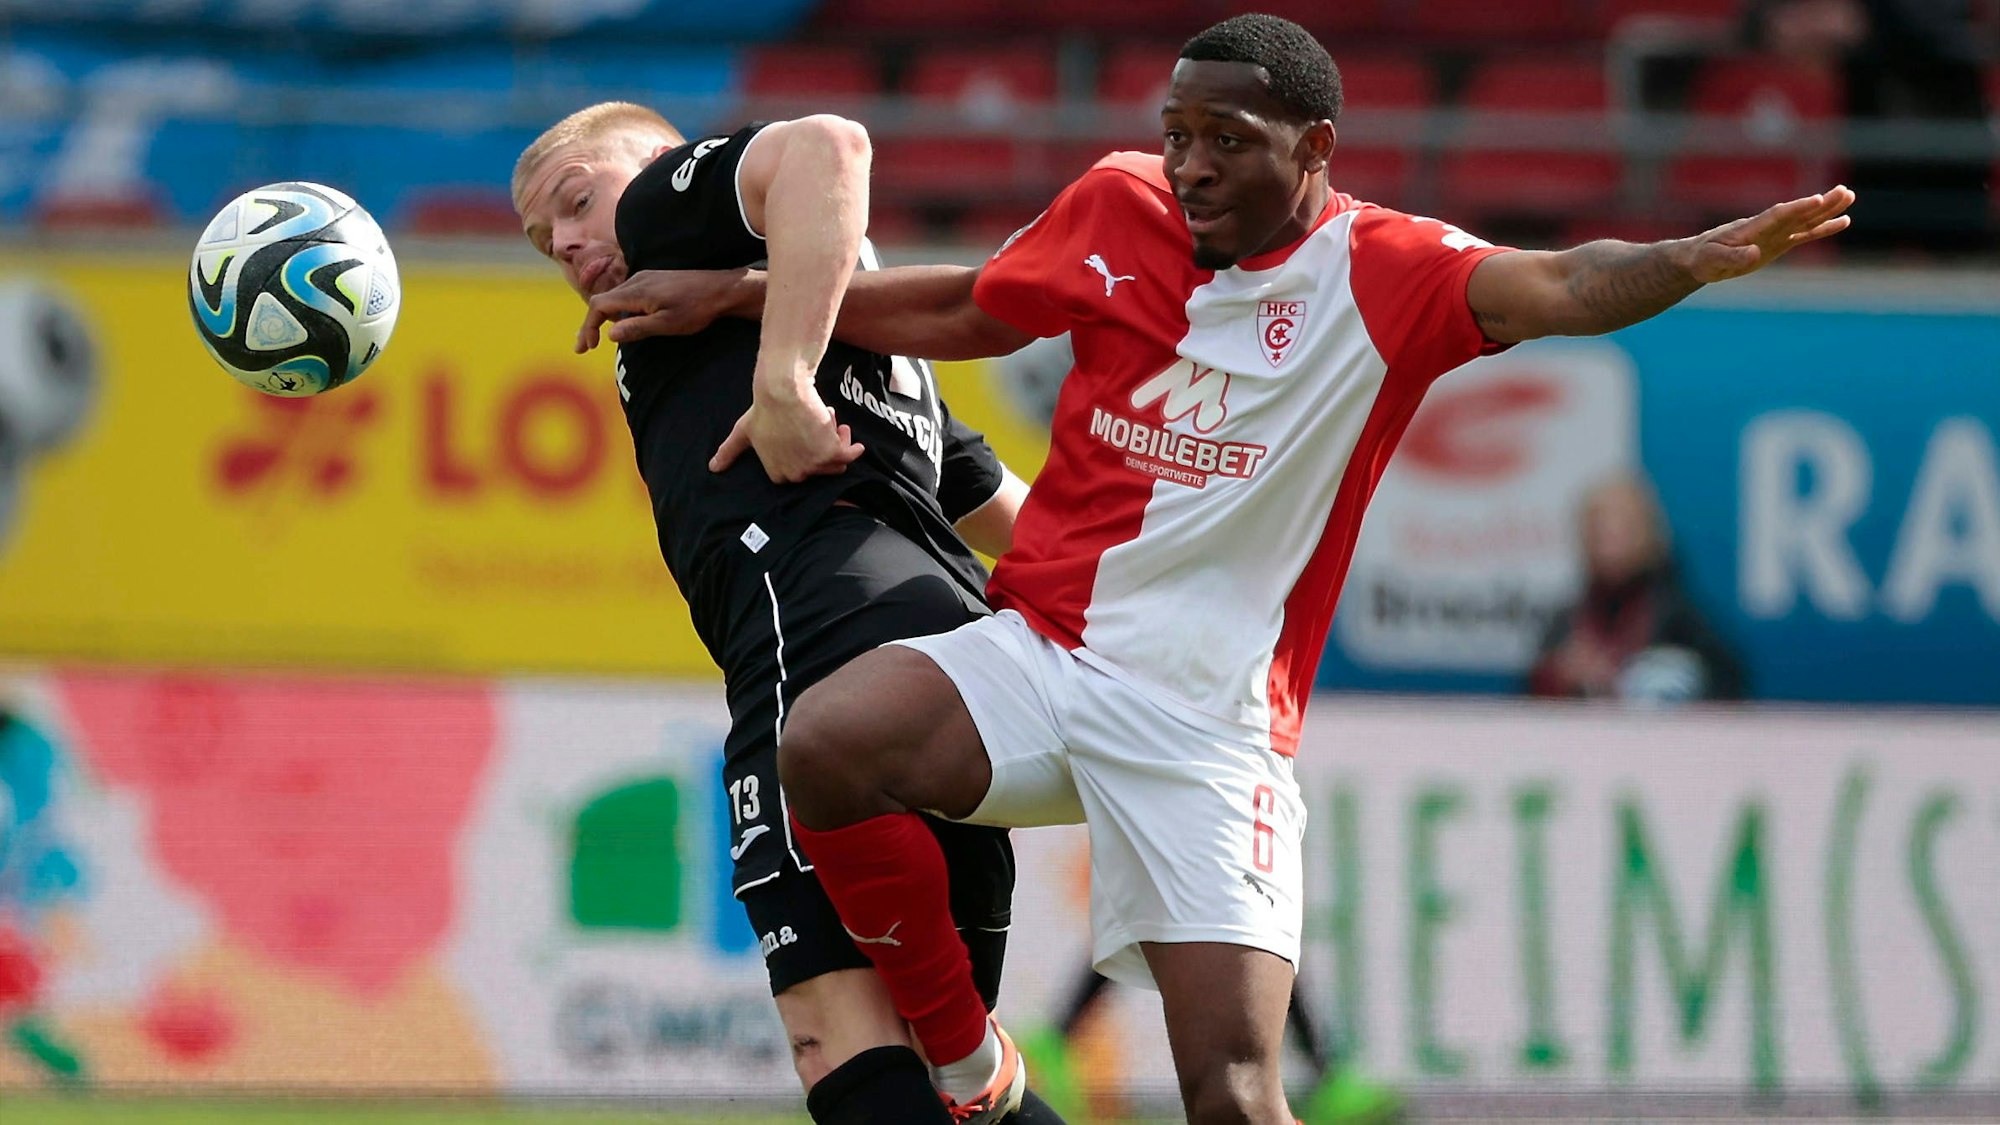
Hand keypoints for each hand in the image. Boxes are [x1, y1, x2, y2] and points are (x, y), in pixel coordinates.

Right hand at [575, 268, 755, 352]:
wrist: (721, 289)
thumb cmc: (696, 309)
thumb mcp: (667, 324)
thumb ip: (637, 328)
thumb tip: (608, 334)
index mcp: (635, 291)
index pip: (598, 306)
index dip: (588, 326)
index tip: (586, 347)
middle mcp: (636, 280)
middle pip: (602, 301)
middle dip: (590, 324)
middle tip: (584, 347)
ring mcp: (644, 278)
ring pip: (613, 298)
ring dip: (602, 318)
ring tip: (595, 338)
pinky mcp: (653, 280)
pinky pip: (626, 295)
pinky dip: (616, 310)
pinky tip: (620, 323)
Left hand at [709, 391, 864, 481]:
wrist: (782, 391)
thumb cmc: (763, 409)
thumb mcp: (743, 433)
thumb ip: (729, 452)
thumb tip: (713, 468)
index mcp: (778, 473)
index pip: (799, 473)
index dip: (804, 455)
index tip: (803, 437)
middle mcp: (797, 474)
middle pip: (819, 470)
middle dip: (820, 448)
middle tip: (817, 426)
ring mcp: (814, 465)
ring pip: (836, 465)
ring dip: (836, 444)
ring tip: (830, 424)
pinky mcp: (831, 452)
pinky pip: (850, 455)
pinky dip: (852, 445)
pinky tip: (846, 432)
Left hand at [1682, 185, 1855, 282]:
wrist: (1699, 258)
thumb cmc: (1702, 258)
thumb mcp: (1712, 261)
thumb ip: (1732, 257)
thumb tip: (1754, 253)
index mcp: (1751, 228)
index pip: (1778, 216)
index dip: (1797, 208)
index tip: (1817, 200)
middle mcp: (1767, 227)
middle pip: (1798, 213)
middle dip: (1820, 204)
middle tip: (1844, 192)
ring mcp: (1775, 234)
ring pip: (1805, 219)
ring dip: (1827, 210)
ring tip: (1849, 197)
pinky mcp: (1779, 243)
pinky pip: (1805, 234)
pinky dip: (1823, 228)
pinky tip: (1843, 222)